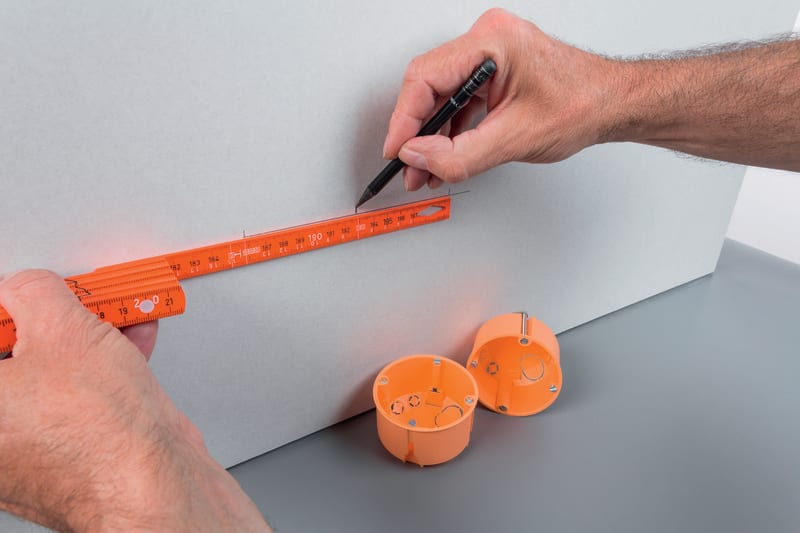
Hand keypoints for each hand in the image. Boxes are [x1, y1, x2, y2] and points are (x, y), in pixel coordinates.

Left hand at [0, 270, 269, 531]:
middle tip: (76, 302)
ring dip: (85, 340)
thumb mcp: (63, 328)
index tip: (30, 296)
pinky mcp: (63, 456)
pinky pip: (71, 400)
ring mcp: (21, 454)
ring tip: (118, 316)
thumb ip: (33, 292)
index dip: (10, 311)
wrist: (155, 485)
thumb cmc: (101, 433)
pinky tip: (131, 343)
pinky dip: (100, 370)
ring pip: (47, 378)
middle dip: (52, 321)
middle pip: (14, 359)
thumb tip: (30, 288)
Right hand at [383, 8, 620, 190]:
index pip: (425, 78)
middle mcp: (487, 40)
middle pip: (427, 85)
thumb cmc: (581, 105)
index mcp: (492, 42)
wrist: (611, 104)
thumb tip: (420, 157)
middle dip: (416, 132)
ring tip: (426, 169)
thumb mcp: (515, 138)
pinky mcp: (493, 70)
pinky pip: (457, 98)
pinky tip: (445, 154)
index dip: (404, 120)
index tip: (396, 151)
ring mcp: (489, 54)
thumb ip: (461, 154)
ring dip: (431, 135)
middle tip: (409, 166)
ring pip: (440, 94)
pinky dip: (450, 128)